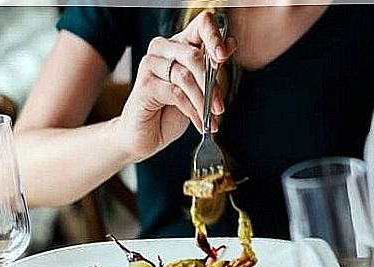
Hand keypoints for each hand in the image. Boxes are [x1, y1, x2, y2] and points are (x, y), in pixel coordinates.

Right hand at [116, 11, 236, 162]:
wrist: (146, 135)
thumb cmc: (171, 110)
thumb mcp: (198, 88)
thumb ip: (211, 68)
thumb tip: (229, 46)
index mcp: (180, 44)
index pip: (201, 25)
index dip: (215, 37)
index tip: (224, 56)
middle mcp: (163, 48)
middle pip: (194, 55)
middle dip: (211, 84)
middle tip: (219, 107)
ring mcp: (150, 64)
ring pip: (185, 77)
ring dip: (203, 102)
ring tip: (211, 119)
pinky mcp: (144, 84)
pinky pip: (176, 94)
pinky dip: (192, 111)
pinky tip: (199, 123)